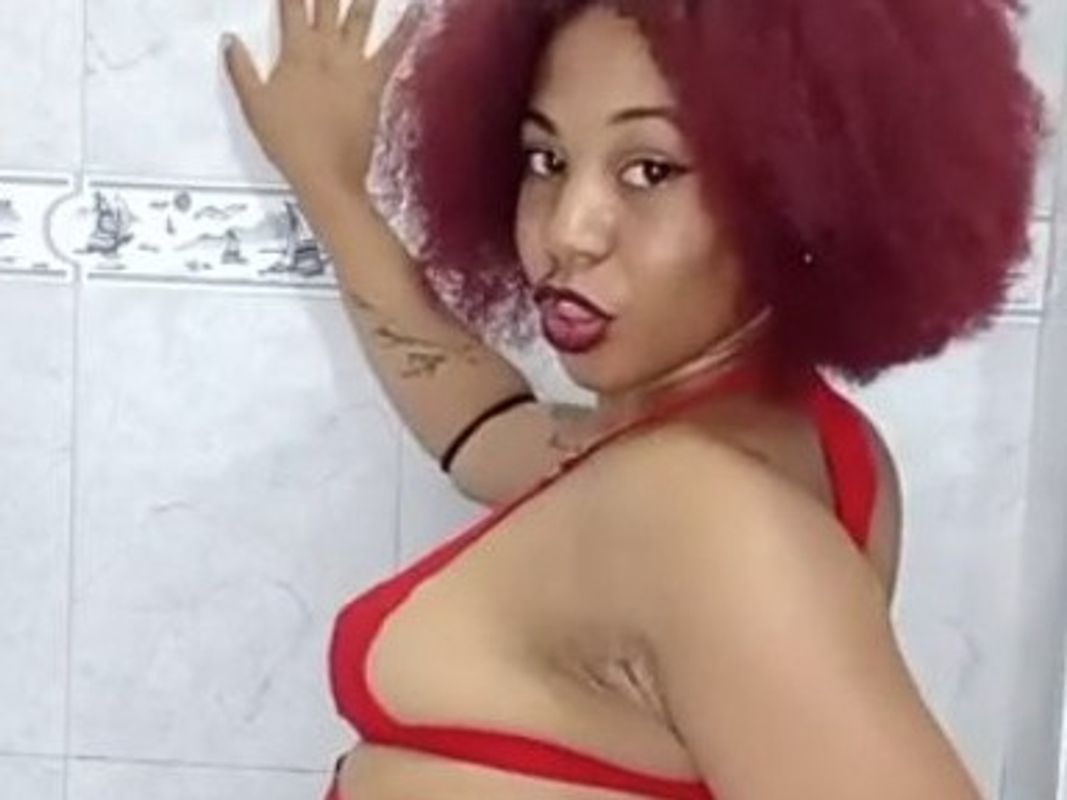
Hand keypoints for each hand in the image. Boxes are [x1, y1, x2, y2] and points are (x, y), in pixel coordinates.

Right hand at [222, 0, 423, 195]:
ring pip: (362, 15)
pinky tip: (420, 11)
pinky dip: (409, 28)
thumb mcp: (254, 105)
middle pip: (328, 1)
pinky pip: (395, 50)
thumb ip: (241, 69)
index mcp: (296, 51)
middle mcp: (327, 50)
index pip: (291, 4)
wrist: (325, 173)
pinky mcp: (375, 82)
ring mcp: (354, 65)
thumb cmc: (288, 142)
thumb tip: (230, 40)